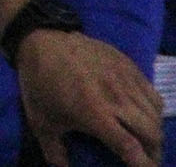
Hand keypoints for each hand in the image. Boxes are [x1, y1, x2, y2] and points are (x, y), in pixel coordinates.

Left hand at [19, 29, 162, 166]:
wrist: (41, 41)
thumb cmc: (39, 83)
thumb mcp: (41, 121)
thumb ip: (54, 150)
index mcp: (95, 114)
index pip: (131, 147)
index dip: (143, 165)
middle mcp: (117, 98)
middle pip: (152, 133)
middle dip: (153, 152)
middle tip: (144, 158)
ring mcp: (125, 80)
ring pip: (156, 114)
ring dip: (154, 131)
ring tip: (145, 139)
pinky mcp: (129, 66)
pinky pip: (153, 93)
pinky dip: (154, 109)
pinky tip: (143, 114)